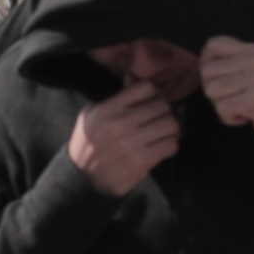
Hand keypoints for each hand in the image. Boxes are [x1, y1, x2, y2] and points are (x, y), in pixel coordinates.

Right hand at [67, 83, 181, 194]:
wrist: (80, 176)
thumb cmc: (89, 141)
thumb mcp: (93, 113)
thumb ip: (116, 97)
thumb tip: (134, 77)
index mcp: (108, 109)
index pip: (146, 88)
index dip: (156, 94)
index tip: (155, 102)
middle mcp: (119, 124)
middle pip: (163, 106)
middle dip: (167, 112)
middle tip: (164, 119)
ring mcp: (129, 144)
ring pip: (171, 125)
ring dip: (172, 129)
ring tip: (165, 133)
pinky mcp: (139, 162)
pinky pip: (170, 146)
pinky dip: (171, 145)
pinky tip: (163, 147)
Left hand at [197, 35, 253, 151]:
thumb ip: (234, 64)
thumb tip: (202, 64)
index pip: (212, 44)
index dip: (206, 64)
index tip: (220, 81)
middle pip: (207, 71)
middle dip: (214, 91)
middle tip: (234, 99)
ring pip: (211, 91)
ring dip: (222, 106)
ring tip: (242, 108)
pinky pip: (222, 109)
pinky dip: (229, 119)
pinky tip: (247, 118)